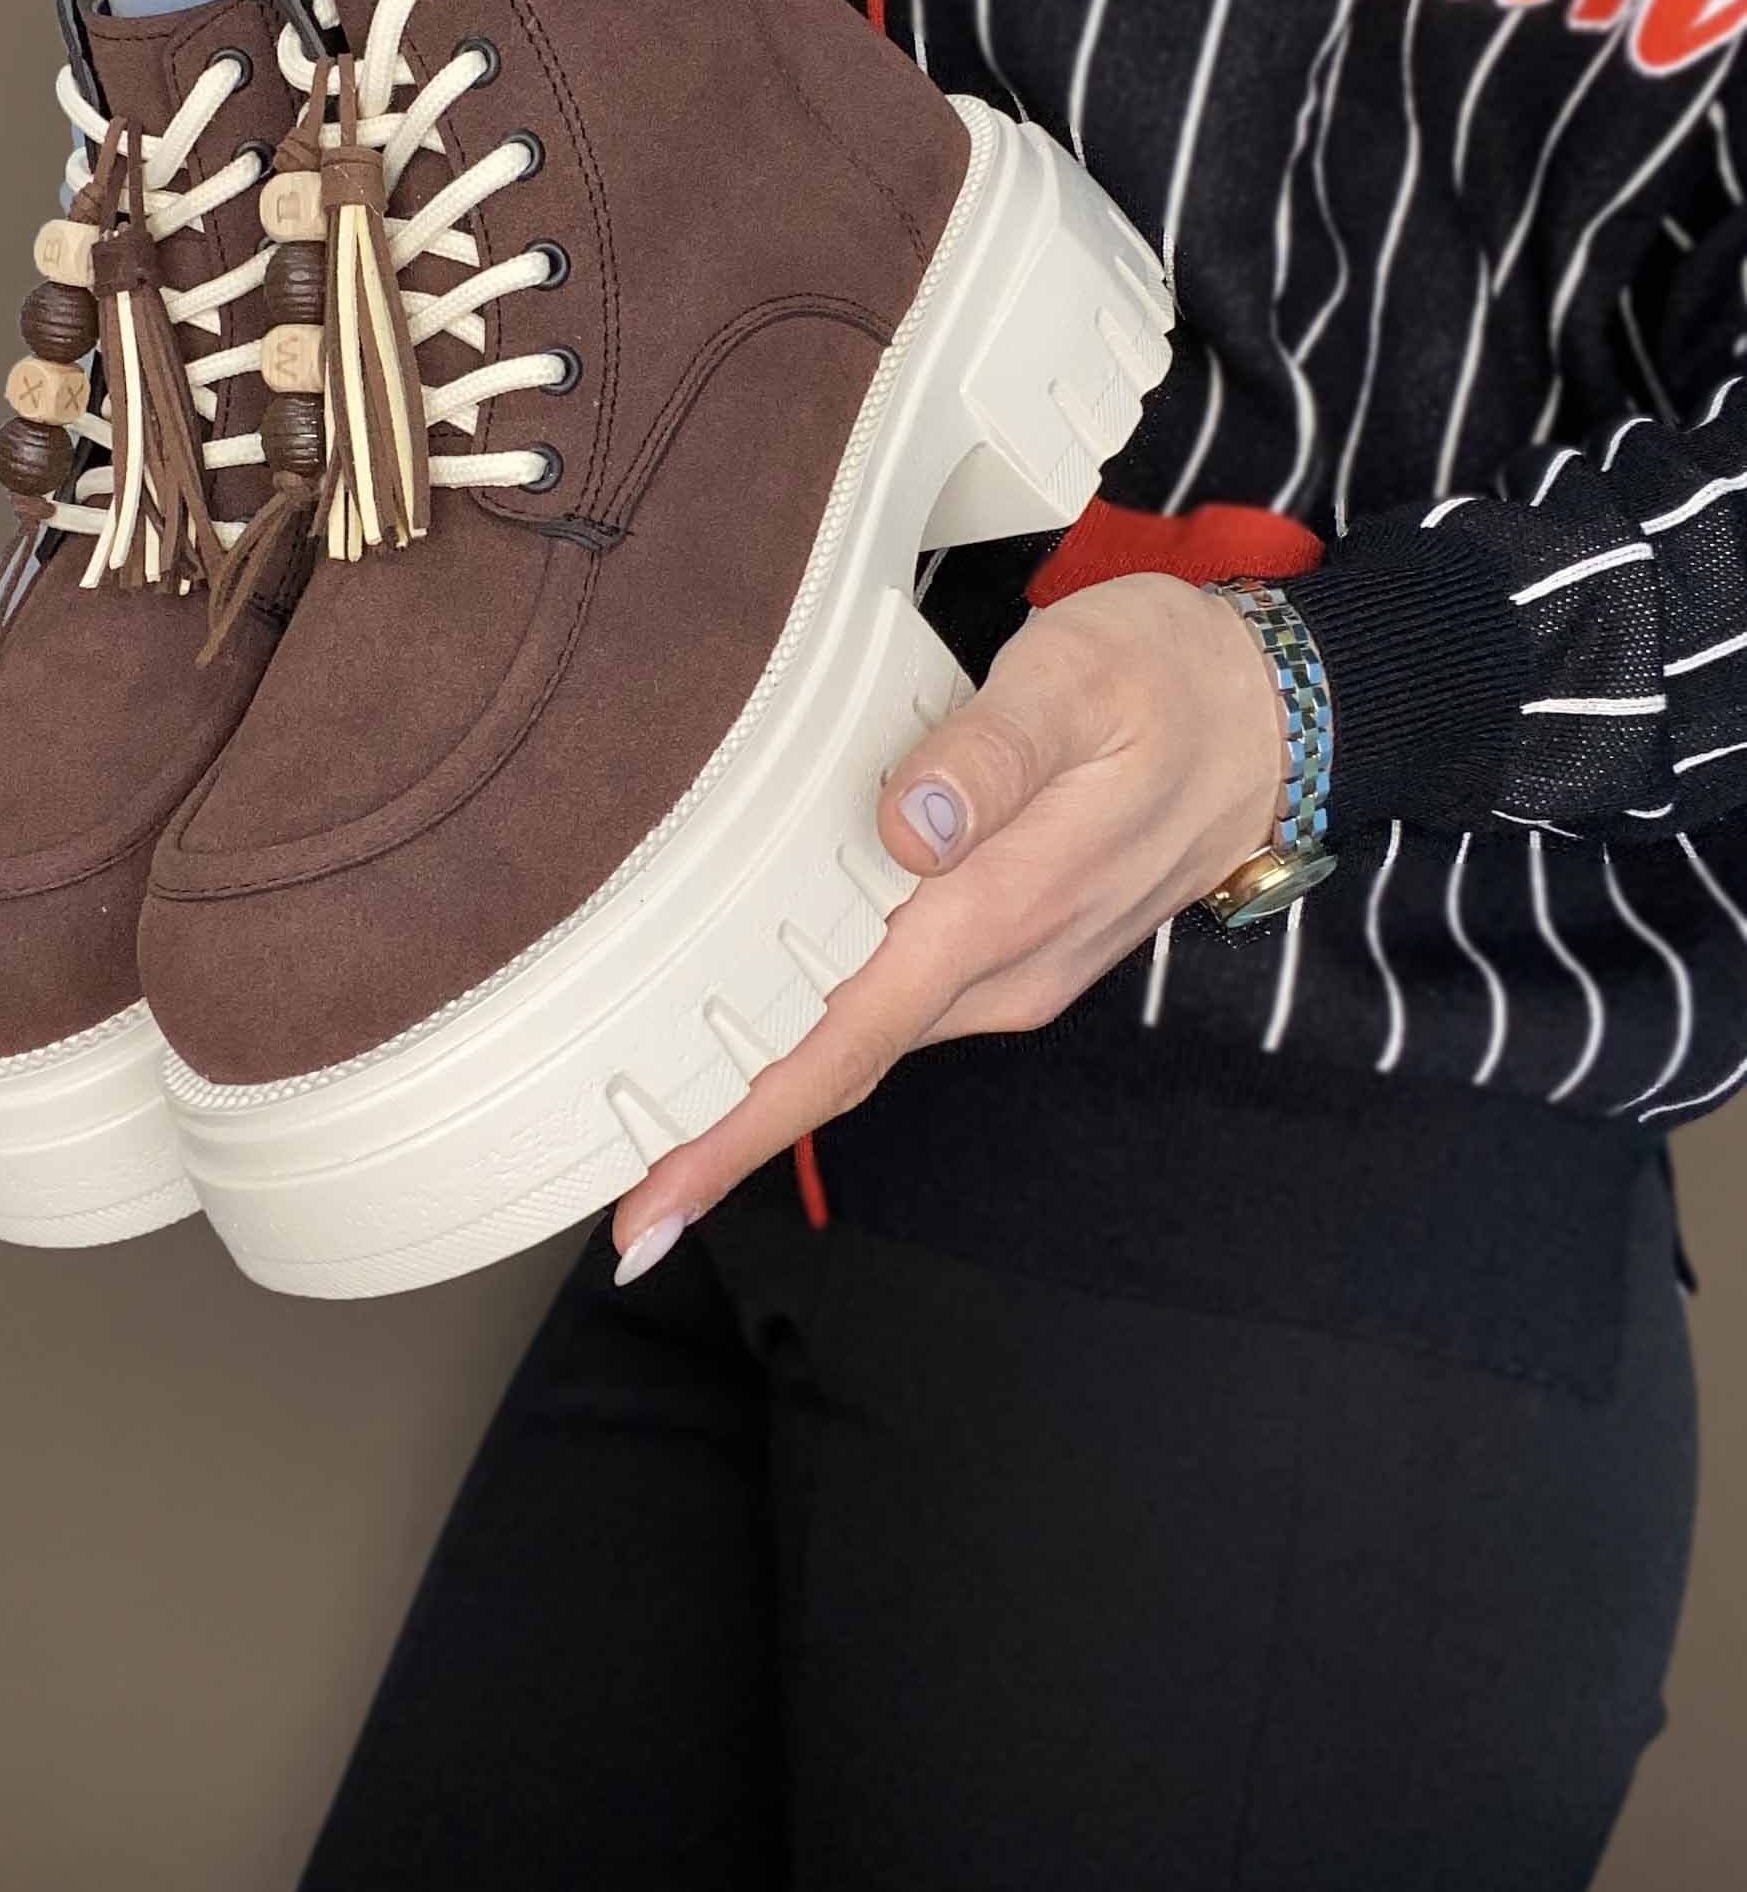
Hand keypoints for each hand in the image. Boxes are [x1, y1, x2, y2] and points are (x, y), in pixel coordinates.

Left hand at [609, 574, 1289, 1274]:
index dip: (738, 1131)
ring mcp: (1013, 973)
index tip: (648, 1211)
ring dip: (764, 1075)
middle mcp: (1001, 970)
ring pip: (864, 1035)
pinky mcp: (1016, 952)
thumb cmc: (1169, 682)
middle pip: (835, 1062)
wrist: (1281, 720)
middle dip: (722, 1126)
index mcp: (999, 911)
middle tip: (609, 1177)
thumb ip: (988, 753)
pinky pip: (898, 1002)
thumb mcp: (1078, 680)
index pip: (843, 1042)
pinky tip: (757, 1007)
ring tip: (648, 1097)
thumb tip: (905, 827)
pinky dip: (820, 1021)